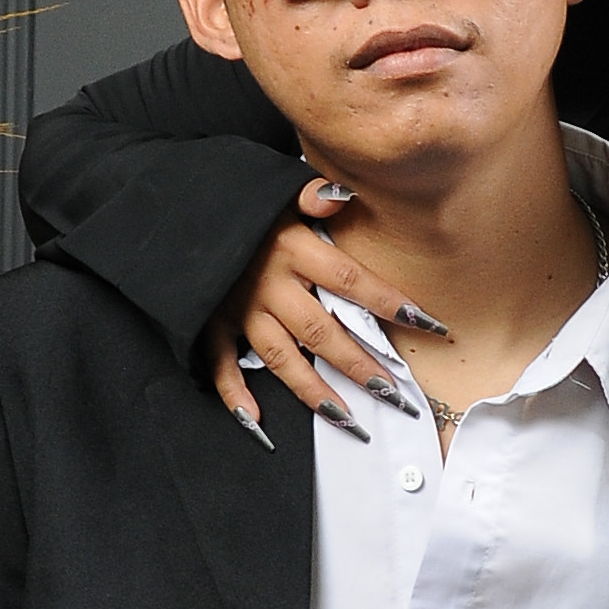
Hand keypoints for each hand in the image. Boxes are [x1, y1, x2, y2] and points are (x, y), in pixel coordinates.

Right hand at [197, 175, 449, 436]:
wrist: (177, 205)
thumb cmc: (240, 200)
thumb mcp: (277, 189)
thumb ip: (313, 194)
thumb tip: (342, 194)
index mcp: (292, 248)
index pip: (351, 281)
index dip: (391, 304)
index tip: (431, 325)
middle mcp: (269, 284)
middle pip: (322, 332)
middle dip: (359, 366)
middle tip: (394, 394)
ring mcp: (238, 307)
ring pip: (281, 358)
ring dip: (314, 391)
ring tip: (348, 419)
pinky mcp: (210, 321)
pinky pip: (221, 364)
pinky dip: (235, 394)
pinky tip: (257, 419)